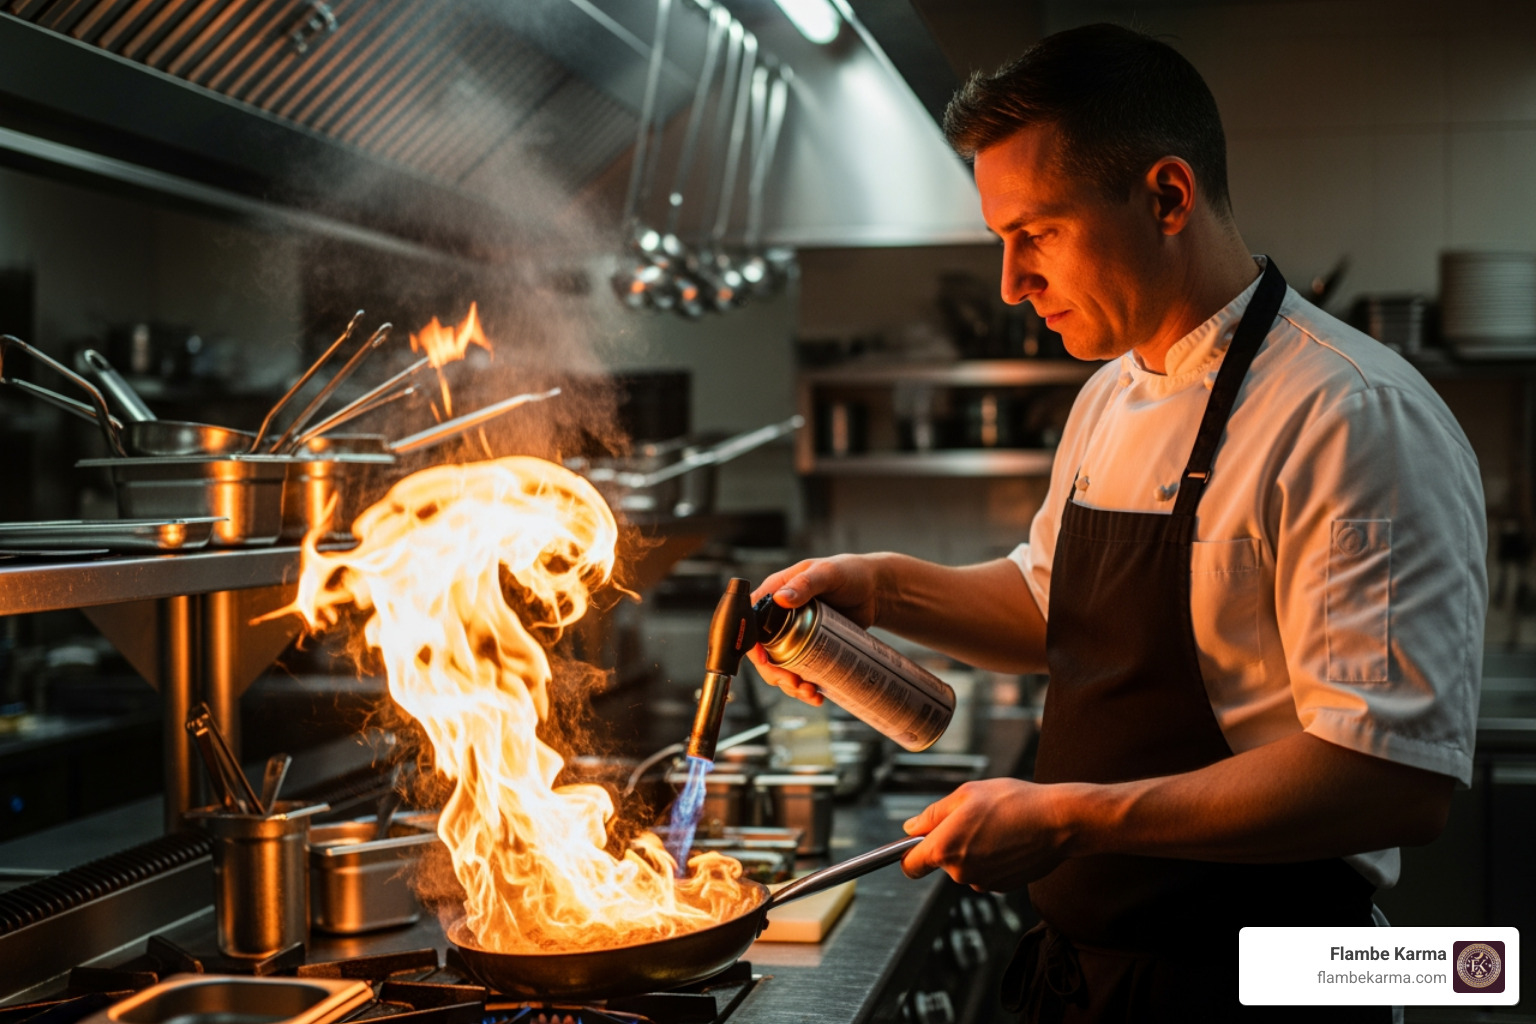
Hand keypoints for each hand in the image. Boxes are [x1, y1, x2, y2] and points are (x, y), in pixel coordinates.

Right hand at [746, 555, 882, 705]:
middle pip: (764, 652)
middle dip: (775, 674)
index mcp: (775, 593)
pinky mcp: (810, 648)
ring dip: (790, 686)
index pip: (752, 621)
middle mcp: (779, 616)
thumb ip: (805, 584)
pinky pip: (801, 670)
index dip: (752, 644)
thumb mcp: (826, 574)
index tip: (765, 661)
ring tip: (810, 693)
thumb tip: (780, 599)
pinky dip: (806, 686)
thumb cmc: (849, 573)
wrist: (875, 591)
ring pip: (781, 666)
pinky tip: (818, 695)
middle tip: (795, 683)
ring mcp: (794, 635)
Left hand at [898, 778, 1074, 892]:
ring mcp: (983, 883)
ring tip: (997, 826)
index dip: (908, 855)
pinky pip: (986, 873)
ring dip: (973, 850)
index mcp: (945, 848)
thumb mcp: (966, 795)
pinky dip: (992, 859)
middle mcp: (961, 873)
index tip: (915, 845)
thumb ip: (933, 815)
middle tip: (975, 818)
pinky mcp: (1003, 887)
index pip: (910, 866)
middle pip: (942, 862)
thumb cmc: (1013, 802)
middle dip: (951, 843)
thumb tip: (910, 829)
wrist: (1058, 821)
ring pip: (966, 867)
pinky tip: (1009, 840)